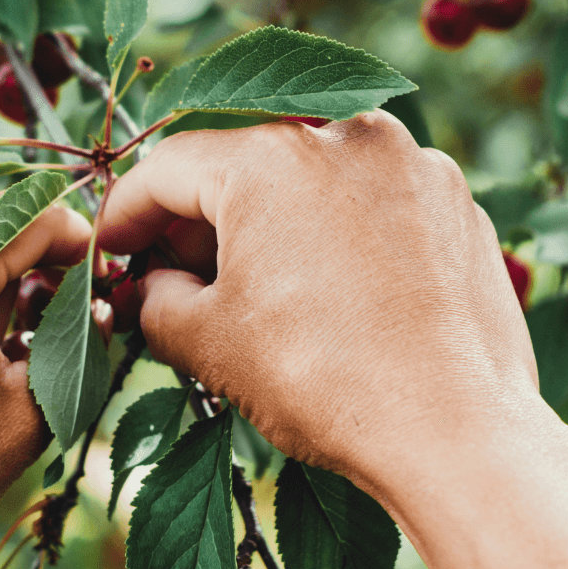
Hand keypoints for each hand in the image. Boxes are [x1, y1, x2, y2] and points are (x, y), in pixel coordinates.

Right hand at [97, 111, 543, 488]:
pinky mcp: (458, 203)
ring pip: (315, 181)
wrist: (454, 433)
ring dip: (275, 227)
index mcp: (271, 157)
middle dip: (201, 224)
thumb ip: (156, 300)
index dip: (125, 216)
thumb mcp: (209, 344)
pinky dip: (342, 236)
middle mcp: (347, 135)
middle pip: (244, 166)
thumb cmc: (326, 383)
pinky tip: (335, 296)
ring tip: (259, 294)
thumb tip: (151, 289)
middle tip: (173, 282)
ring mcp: (414, 165)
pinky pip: (375, 204)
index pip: (168, 170)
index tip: (109, 254)